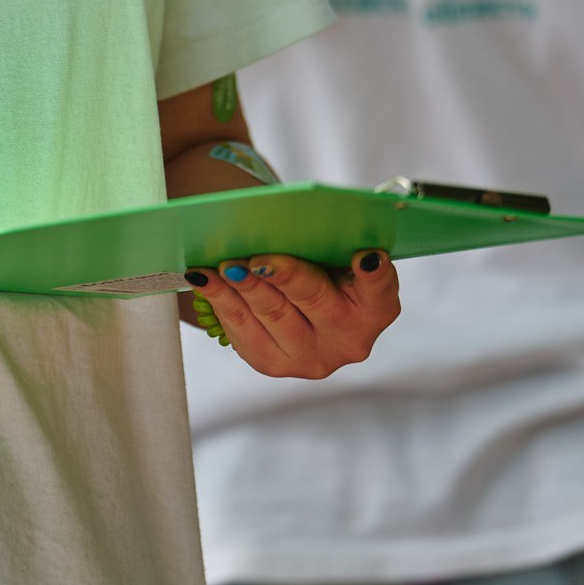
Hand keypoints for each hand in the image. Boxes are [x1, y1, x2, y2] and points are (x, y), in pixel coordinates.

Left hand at [186, 250, 398, 377]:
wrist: (296, 304)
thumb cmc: (321, 266)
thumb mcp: (334, 254)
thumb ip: (329, 242)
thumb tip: (289, 220)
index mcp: (376, 308)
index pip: (379, 289)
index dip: (373, 273)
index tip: (364, 255)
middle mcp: (349, 339)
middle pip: (314, 298)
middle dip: (284, 275)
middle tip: (257, 258)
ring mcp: (312, 358)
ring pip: (273, 315)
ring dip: (245, 287)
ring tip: (225, 265)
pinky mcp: (275, 364)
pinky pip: (243, 330)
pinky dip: (222, 299)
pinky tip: (204, 278)